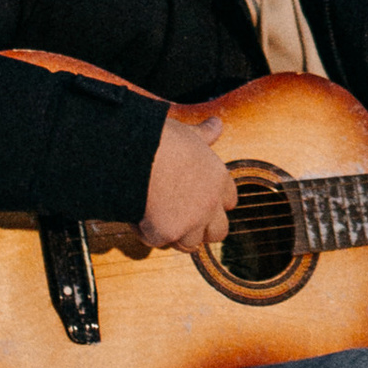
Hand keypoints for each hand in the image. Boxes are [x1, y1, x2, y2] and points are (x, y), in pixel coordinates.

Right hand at [140, 108, 233, 252]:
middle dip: (202, 230)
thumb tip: (216, 124)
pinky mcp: (168, 233)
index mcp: (219, 179)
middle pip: (218, 232)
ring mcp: (191, 221)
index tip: (198, 199)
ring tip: (155, 216)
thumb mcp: (188, 134)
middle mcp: (210, 203)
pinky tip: (137, 212)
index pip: (230, 202)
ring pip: (189, 244)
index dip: (214, 203)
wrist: (138, 153)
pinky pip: (157, 241)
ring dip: (174, 235)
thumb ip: (205, 134)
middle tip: (179, 219)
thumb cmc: (162, 139)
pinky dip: (146, 232)